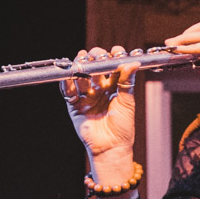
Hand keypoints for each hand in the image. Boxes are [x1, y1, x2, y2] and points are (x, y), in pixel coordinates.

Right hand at [61, 46, 138, 167]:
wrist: (112, 147)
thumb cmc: (123, 128)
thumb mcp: (127, 102)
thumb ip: (127, 82)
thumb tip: (132, 63)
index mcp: (114, 87)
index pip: (111, 66)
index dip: (112, 57)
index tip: (115, 51)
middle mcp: (99, 89)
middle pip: (94, 68)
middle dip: (94, 59)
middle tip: (96, 56)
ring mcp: (86, 96)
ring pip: (80, 77)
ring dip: (80, 67)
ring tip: (82, 61)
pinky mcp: (75, 105)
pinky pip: (68, 91)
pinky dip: (67, 82)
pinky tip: (69, 75)